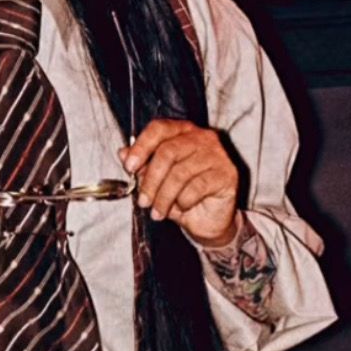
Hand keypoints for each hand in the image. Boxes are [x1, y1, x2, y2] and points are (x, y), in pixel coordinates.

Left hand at [120, 120, 239, 247]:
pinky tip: (183, 208)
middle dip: (151, 180)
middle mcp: (202, 138)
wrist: (209, 221)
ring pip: (180, 173)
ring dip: (164, 197)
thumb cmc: (184, 197)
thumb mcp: (157, 182)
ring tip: (158, 212)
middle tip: (143, 201)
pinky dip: (184, 202)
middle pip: (168, 152)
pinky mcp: (227, 174)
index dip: (141, 146)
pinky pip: (197, 187)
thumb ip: (142, 166)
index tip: (129, 167)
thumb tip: (123, 153)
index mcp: (183, 132)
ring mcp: (217, 155)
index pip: (159, 129)